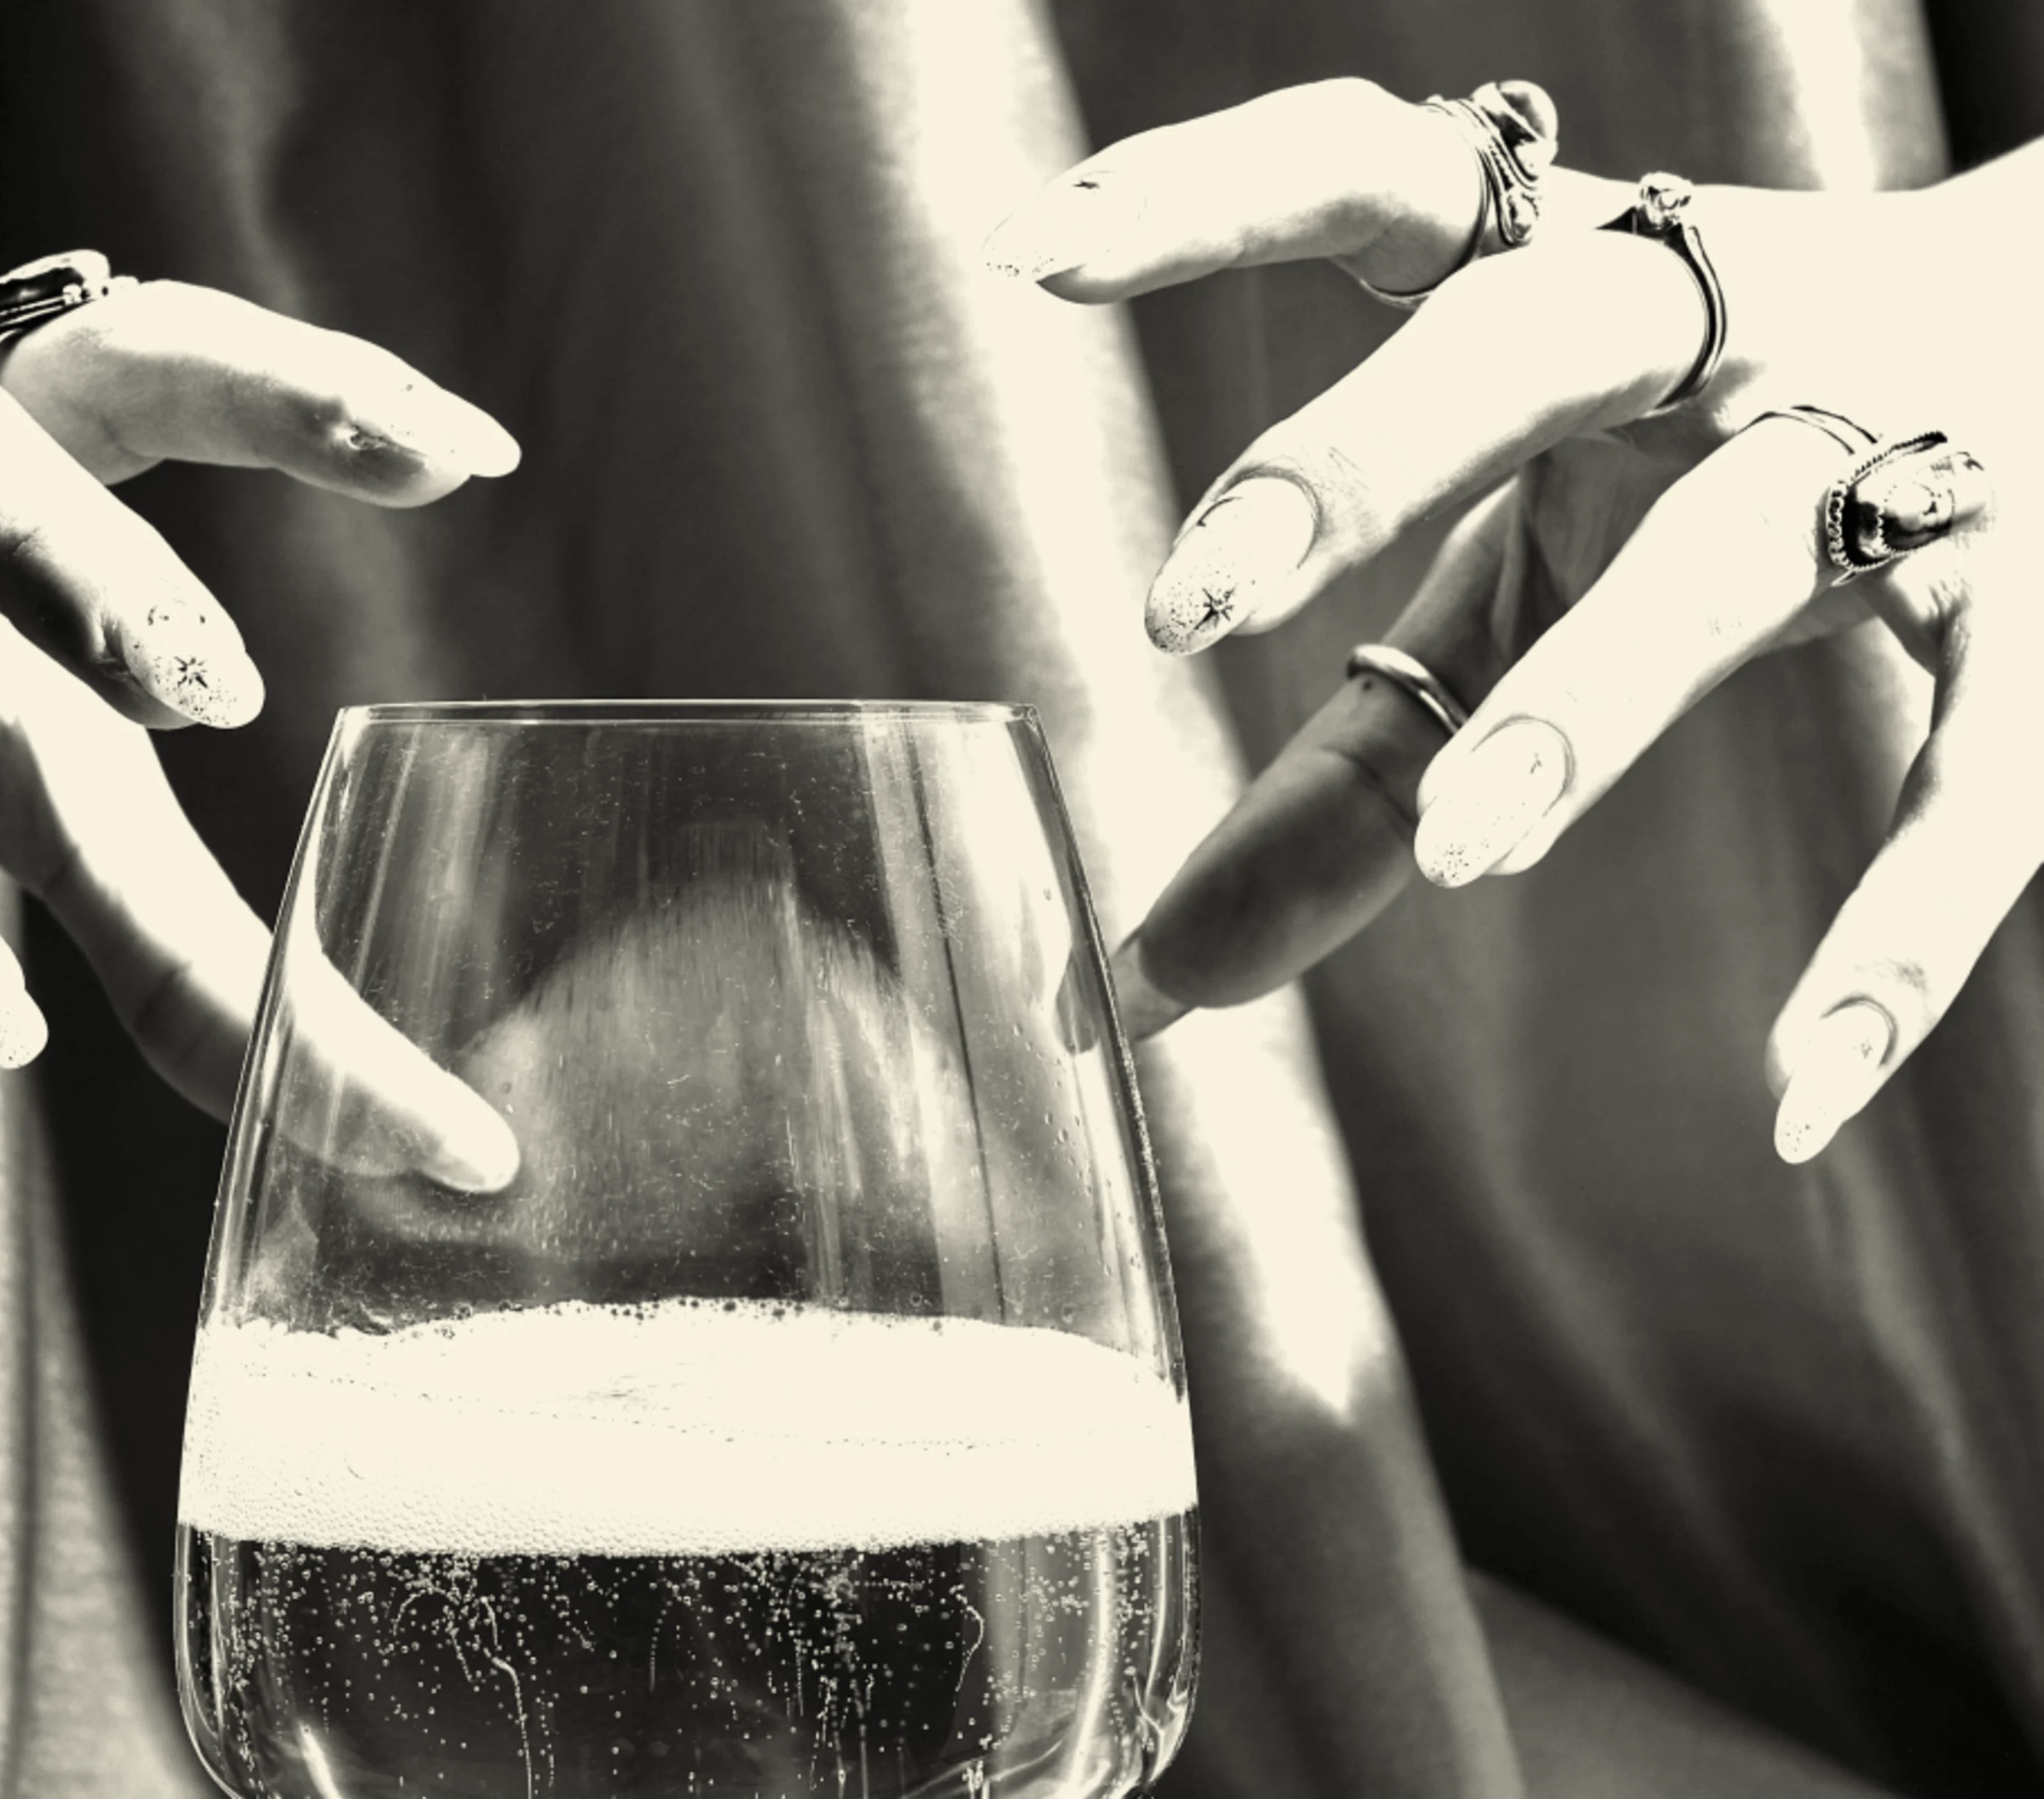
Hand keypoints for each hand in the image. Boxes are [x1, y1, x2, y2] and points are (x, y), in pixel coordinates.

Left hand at [985, 78, 2042, 1161]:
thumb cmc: (1719, 463)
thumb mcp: (1525, 574)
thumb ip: (1337, 776)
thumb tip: (1128, 997)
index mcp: (1577, 277)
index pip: (1379, 179)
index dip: (1212, 197)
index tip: (1035, 247)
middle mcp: (1735, 330)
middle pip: (1541, 340)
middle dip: (1370, 450)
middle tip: (1189, 599)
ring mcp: (1904, 459)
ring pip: (1747, 554)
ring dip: (1596, 696)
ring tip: (1459, 849)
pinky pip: (1985, 782)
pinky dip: (1899, 941)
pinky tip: (1798, 1096)